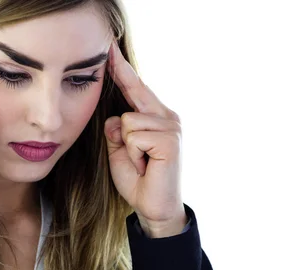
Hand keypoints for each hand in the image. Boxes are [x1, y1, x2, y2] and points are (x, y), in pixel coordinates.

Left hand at [103, 40, 186, 237]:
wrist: (152, 208)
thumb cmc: (137, 180)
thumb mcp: (119, 151)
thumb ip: (116, 130)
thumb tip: (115, 117)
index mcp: (155, 117)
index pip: (136, 89)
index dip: (123, 71)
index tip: (110, 50)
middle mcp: (167, 117)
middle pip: (130, 101)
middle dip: (123, 130)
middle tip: (137, 157)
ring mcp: (171, 127)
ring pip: (127, 121)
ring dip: (127, 149)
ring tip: (141, 164)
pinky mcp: (170, 139)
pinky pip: (133, 136)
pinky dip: (133, 155)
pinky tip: (146, 166)